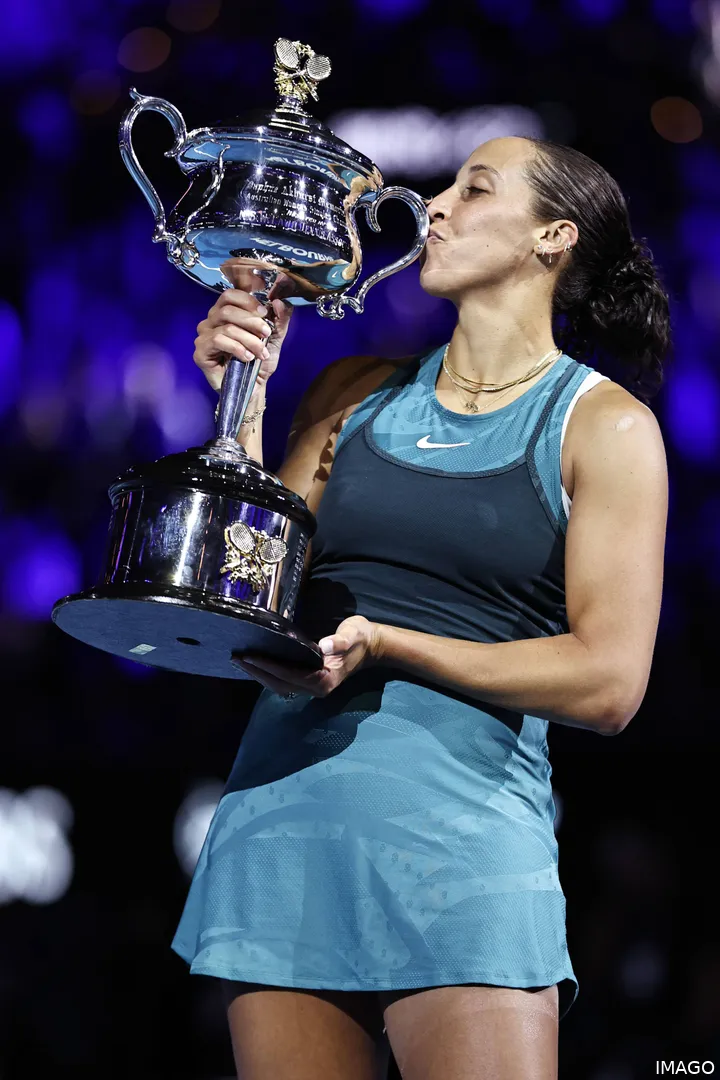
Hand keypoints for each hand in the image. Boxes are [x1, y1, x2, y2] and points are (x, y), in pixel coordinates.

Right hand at [194, 290, 292, 392]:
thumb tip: (280, 302)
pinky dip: (236, 348)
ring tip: (260, 353)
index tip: (264, 312)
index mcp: (226, 313)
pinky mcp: (200, 352)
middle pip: (228, 310)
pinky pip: (218, 341)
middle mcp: (211, 321)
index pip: (230, 295)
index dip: (248, 300)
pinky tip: (247, 358)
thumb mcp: (274, 338)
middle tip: (266, 333)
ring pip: (226, 327)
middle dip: (252, 321)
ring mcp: (204, 336)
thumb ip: (279, 319)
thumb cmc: (259, 362)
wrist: (254, 387)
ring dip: (248, 339)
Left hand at [233, 616, 382, 696]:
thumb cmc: (360, 638)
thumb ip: (339, 642)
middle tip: (237, 658)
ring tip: (241, 661)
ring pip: (280, 685)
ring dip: (260, 675)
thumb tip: (323, 646)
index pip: (290, 675)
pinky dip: (269, 673)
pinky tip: (257, 664)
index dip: (269, 667)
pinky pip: (284, 680)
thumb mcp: (352, 636)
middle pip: (280, 684)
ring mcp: (312, 686)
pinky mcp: (309, 679)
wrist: (371, 645)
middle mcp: (316, 688)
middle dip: (257, 672)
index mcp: (325, 680)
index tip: (250, 657)